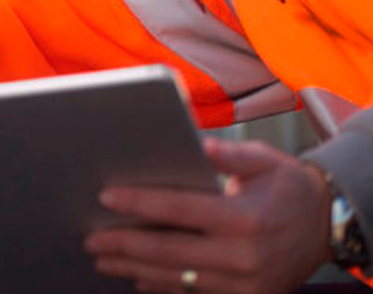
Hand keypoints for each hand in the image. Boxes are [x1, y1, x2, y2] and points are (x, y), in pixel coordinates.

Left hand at [84, 136, 332, 293]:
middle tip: (92, 238)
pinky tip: (138, 277)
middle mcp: (244, 257)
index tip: (106, 197)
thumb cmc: (288, 185)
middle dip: (126, 244)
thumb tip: (197, 142)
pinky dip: (164, 286)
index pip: (180, 209)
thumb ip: (229, 154)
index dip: (141, 203)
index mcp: (244, 218)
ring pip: (179, 278)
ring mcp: (246, 284)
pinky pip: (197, 293)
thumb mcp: (265, 160)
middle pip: (171, 251)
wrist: (328, 225)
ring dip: (137, 269)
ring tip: (104, 259)